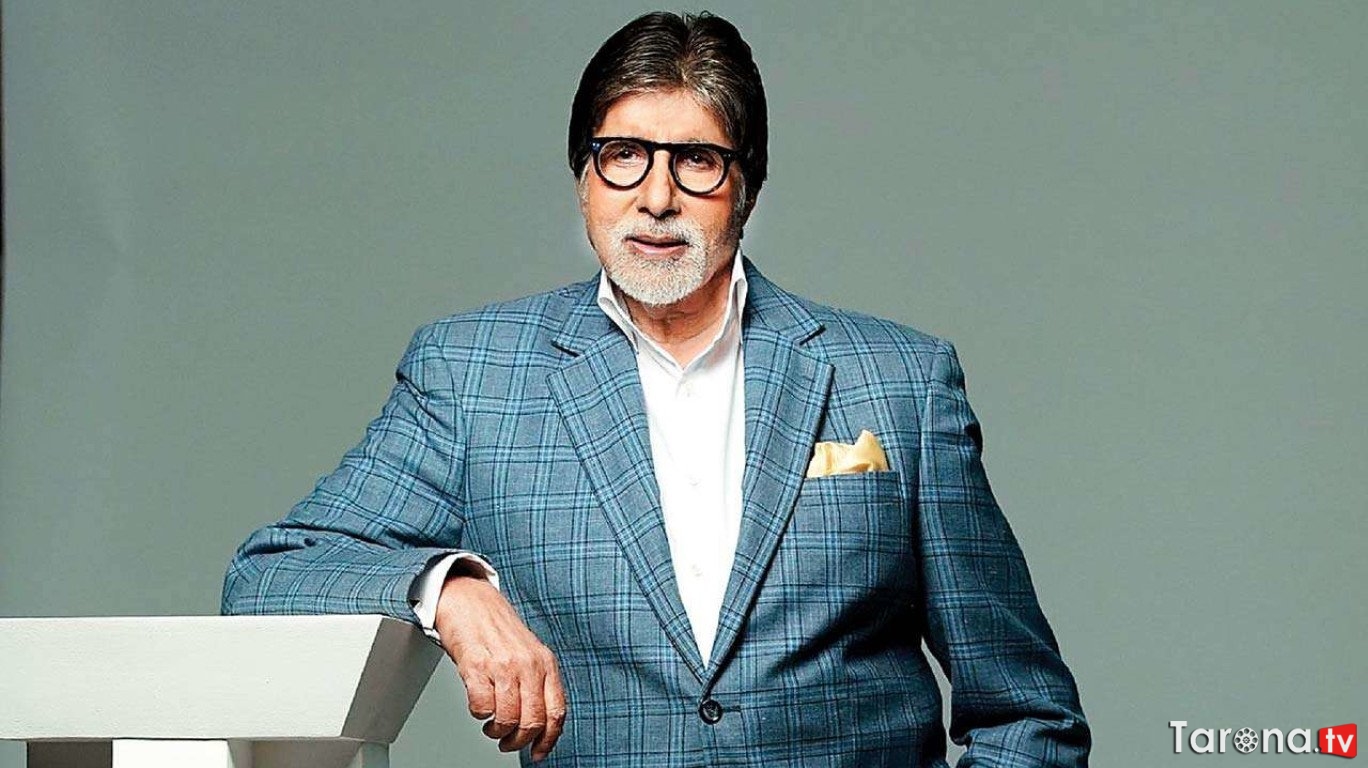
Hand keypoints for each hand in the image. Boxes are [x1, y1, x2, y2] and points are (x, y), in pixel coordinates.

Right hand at [434, 572, 566, 761]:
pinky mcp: (476, 666)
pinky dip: (478, 714)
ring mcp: (503, 665)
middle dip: (519, 741)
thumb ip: (537, 683)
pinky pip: (481, 707)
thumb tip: (540, 724)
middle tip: (508, 742)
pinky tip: (479, 706)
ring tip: (491, 725)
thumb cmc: (496, 628)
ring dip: (497, 731)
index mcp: (545, 663)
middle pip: (533, 721)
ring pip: (508, 718)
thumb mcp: (528, 653)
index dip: (549, 740)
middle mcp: (528, 664)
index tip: (538, 752)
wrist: (468, 598)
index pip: (556, 712)